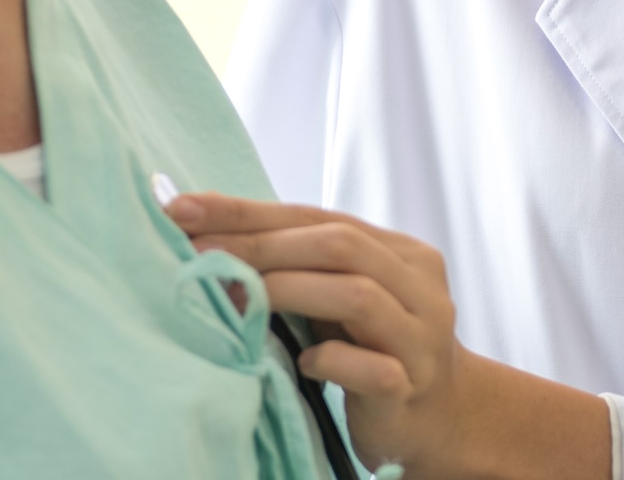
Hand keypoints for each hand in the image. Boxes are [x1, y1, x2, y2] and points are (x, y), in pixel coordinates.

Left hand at [164, 192, 479, 474]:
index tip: (183, 208)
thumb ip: (303, 267)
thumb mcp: (345, 298)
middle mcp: (419, 285)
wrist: (440, 415)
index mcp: (401, 252)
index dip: (248, 210)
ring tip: (237, 301)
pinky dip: (329, 360)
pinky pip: (371, 367)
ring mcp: (421, 336)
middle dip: (261, 246)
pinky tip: (303, 364)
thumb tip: (206, 237)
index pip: (318, 217)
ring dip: (287, 291)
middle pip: (340, 245)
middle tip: (199, 254)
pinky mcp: (413, 384)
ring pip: (357, 295)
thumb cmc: (375, 349)